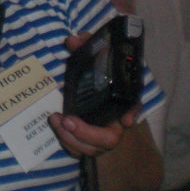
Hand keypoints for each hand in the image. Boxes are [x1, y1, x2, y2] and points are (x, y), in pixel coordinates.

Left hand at [49, 32, 137, 158]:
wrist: (90, 92)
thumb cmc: (96, 74)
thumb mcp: (93, 58)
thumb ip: (85, 46)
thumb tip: (72, 40)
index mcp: (121, 101)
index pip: (134, 108)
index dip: (132, 114)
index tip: (127, 120)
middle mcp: (114, 123)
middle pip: (109, 139)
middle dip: (88, 133)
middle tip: (69, 120)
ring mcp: (100, 136)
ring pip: (92, 149)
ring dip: (71, 138)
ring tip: (56, 120)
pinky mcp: (86, 142)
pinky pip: (78, 150)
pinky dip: (67, 141)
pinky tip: (56, 124)